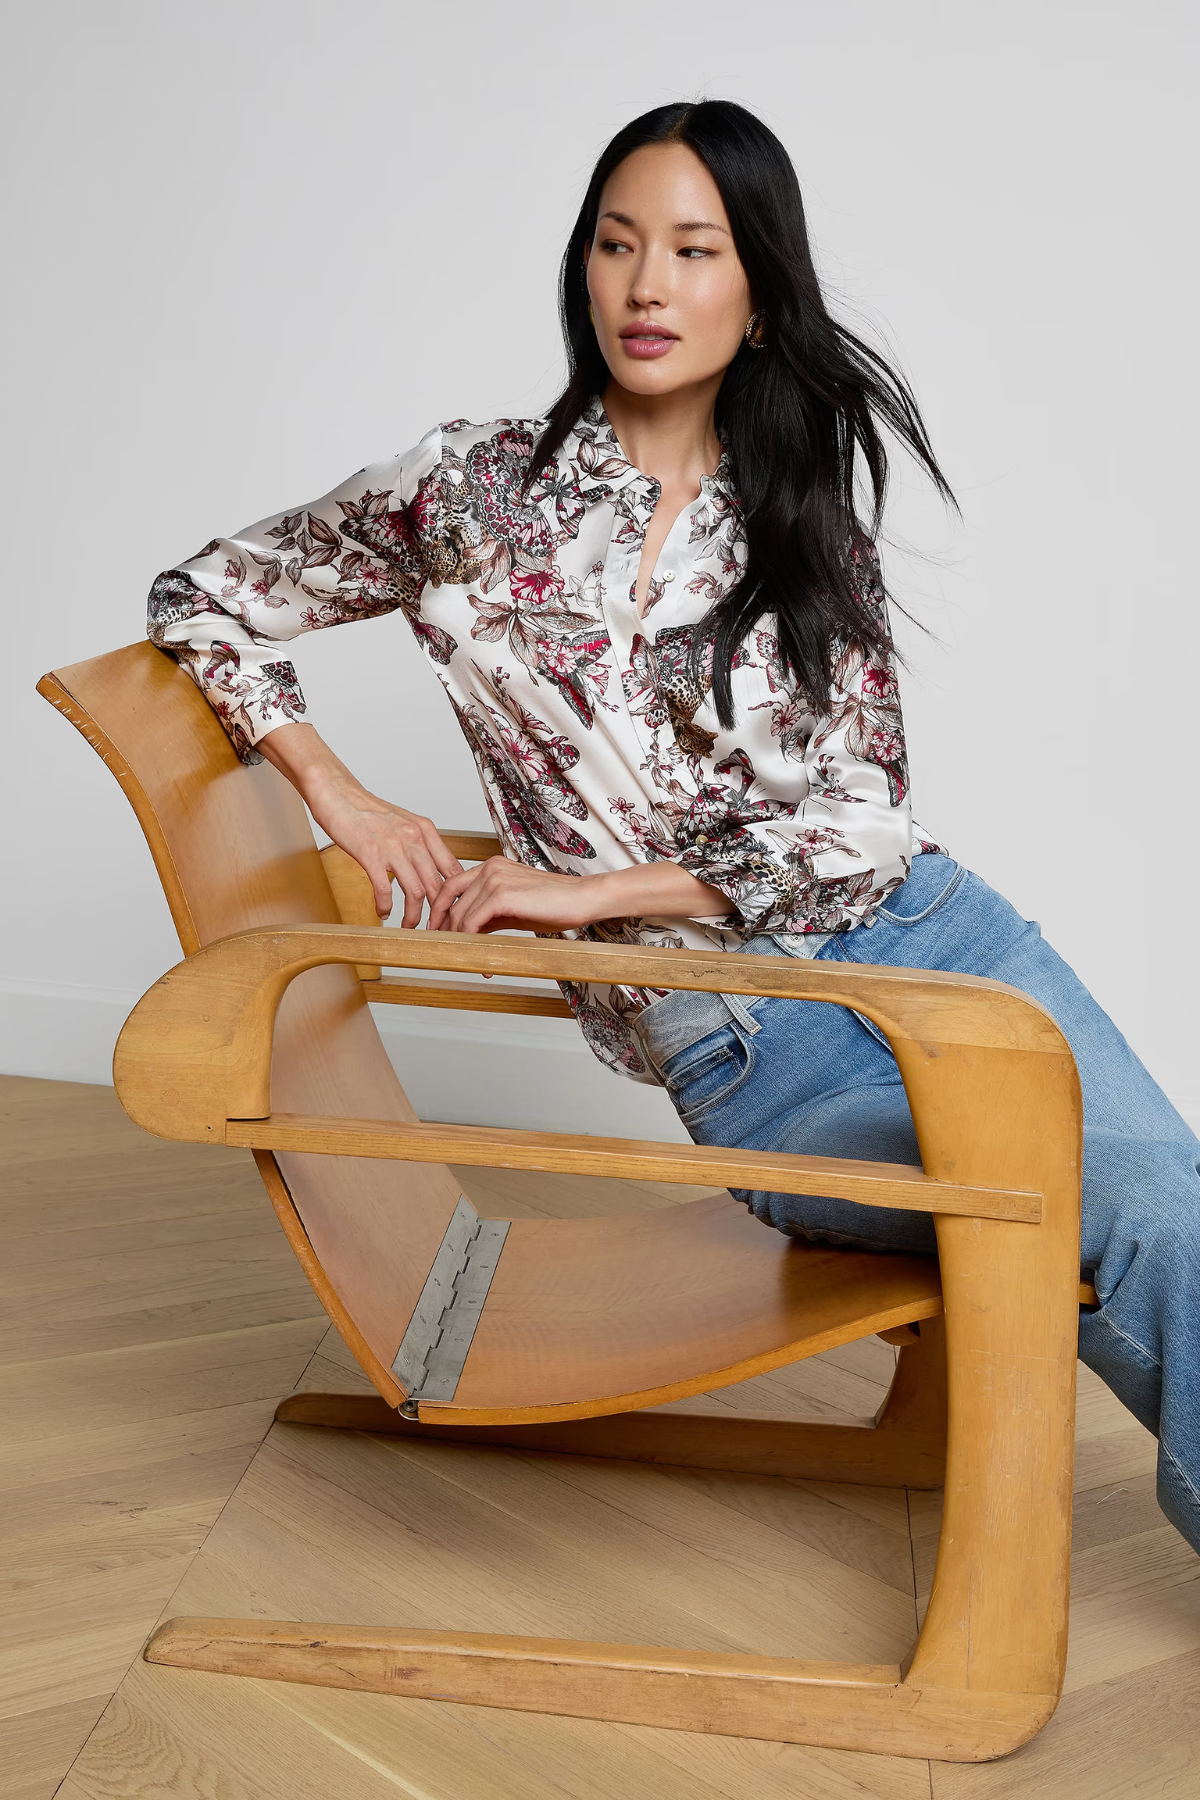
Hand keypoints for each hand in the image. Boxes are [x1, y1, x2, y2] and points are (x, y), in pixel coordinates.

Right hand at [257, 722, 461, 923]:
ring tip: (409, 926)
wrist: (338, 794)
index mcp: (425, 830)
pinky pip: (385, 890)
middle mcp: (414, 838)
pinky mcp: (371, 855)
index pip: (452, 868)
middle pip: (437, 885)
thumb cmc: (367, 810)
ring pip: (415, 892)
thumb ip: (419, 844)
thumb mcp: (403, 823)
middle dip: (438, 913)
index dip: (455, 895)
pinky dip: (386, 907)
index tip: (451, 911)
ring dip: (413, 916)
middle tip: (435, 928)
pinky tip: (383, 912)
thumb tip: (430, 870)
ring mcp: (393, 847)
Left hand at [426, 856, 730, 934]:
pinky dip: (471, 943)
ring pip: (459, 914)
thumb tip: (467, 935)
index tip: (434, 931)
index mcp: (491, 866)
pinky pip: (472, 922)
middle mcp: (488, 868)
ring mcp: (494, 878)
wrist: (583, 900)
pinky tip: (482, 961)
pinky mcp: (501, 894)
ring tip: (463, 960)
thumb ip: (488, 915)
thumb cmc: (555, 905)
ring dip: (457, 940)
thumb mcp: (514, 910)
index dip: (438, 910)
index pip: (451, 886)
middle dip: (437, 923)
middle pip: (447, 896)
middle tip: (434, 946)